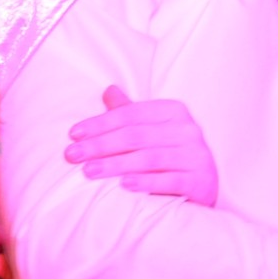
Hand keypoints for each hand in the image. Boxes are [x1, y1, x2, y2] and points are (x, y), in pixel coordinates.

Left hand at [65, 85, 217, 205]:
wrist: (205, 188)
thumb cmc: (172, 155)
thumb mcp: (152, 130)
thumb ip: (130, 112)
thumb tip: (108, 90)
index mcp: (175, 111)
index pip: (130, 114)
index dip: (100, 123)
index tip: (73, 134)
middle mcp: (188, 130)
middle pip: (136, 135)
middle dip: (100, 145)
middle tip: (72, 155)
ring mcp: (197, 155)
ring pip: (149, 158)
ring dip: (115, 165)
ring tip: (89, 171)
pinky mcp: (201, 180)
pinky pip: (170, 180)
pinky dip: (146, 182)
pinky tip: (124, 185)